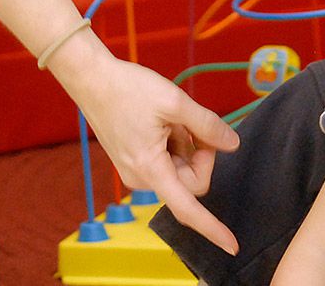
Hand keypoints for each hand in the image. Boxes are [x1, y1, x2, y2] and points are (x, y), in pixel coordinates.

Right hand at [47, 32, 241, 254]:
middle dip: (201, 154)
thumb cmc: (128, 88)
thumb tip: (232, 144)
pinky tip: (164, 123)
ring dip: (187, 146)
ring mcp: (136, 172)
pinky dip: (175, 145)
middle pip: (192, 182)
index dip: (211, 227)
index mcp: (150, 167)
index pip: (187, 208)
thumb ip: (208, 125)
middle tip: (195, 124)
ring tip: (172, 119)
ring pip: (181, 171)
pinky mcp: (135, 163)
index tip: (231, 245)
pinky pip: (168, 163)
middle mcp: (141, 178)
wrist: (92, 79)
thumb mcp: (175, 101)